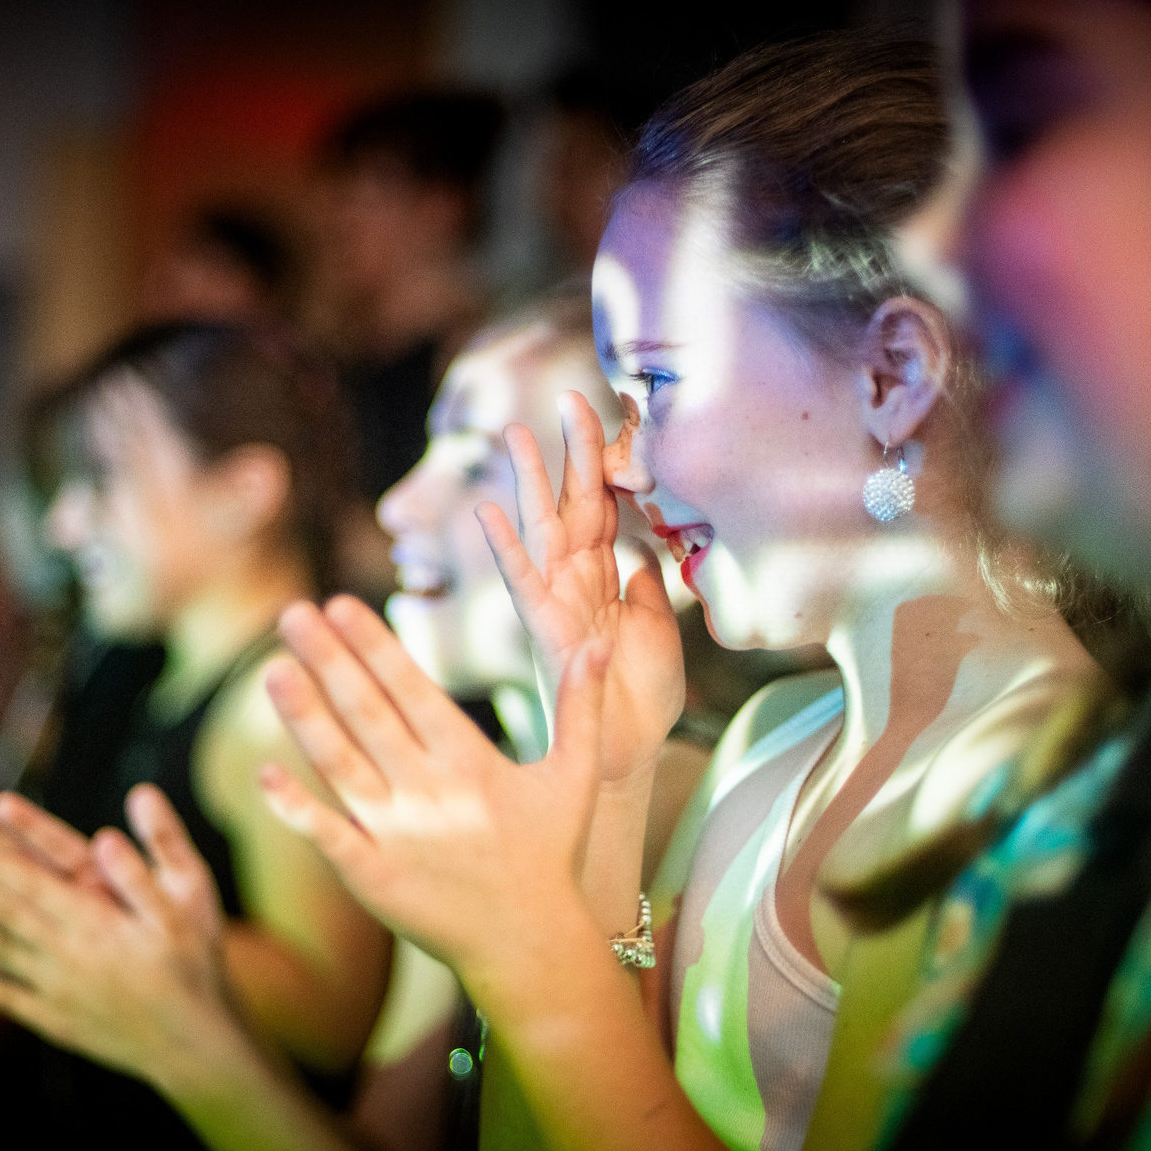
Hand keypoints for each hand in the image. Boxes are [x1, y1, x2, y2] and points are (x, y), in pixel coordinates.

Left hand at [0, 785, 235, 1089]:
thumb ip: (144, 870)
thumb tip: (104, 836)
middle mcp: (65, 956)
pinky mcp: (55, 1021)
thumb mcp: (185, 907)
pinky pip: (6, 998)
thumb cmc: (193, 969)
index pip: (29, 884)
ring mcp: (56, 992)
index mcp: (93, 924)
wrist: (191, 1046)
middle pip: (5, 913)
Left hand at [259, 596, 609, 977]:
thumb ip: (581, 707)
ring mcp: (397, 834)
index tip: (339, 605)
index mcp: (468, 761)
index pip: (410, 689)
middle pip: (367, 714)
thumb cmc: (550, 858)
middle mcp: (427, 790)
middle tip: (291, 614)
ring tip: (272, 672)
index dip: (373, 646)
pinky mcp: (374, 877)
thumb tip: (598, 646)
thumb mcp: (576, 777)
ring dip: (304, 718)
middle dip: (327, 661)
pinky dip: (295, 808)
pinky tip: (262, 775)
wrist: (531, 947)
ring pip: (340, 765)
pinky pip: (328, 835)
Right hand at [477, 392, 683, 785]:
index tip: (608, 412)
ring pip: (542, 530)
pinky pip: (524, 583)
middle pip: (571, 504)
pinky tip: (490, 513)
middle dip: (570, 453)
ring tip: (516, 435)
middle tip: (570, 399)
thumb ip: (650, 587)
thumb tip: (649, 554)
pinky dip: (507, 548)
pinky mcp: (546, 631)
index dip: (604, 461)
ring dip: (529, 483)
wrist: (628, 751)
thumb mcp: (659, 628)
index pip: (601, 506)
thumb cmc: (638, 697)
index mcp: (601, 578)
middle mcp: (573, 582)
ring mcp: (556, 603)